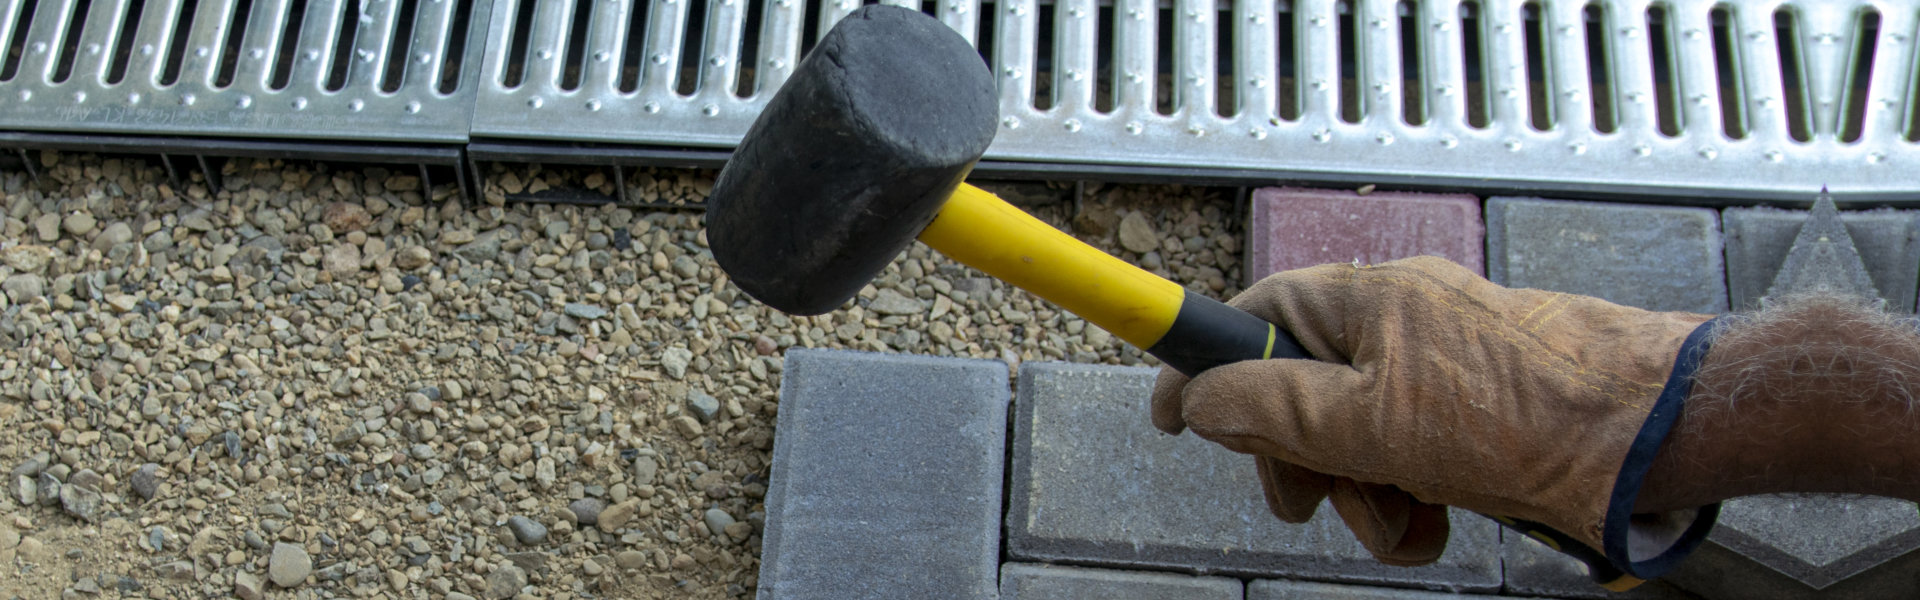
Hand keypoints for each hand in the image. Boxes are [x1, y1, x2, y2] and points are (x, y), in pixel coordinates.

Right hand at [1150, 257, 1709, 560]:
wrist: (1652, 437)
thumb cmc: (1532, 411)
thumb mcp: (1372, 419)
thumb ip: (1274, 407)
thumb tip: (1203, 398)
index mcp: (1366, 302)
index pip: (1254, 316)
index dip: (1207, 363)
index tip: (1171, 408)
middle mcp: (1399, 329)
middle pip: (1299, 391)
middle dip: (1299, 459)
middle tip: (1307, 498)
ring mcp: (1440, 374)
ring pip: (1356, 438)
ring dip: (1362, 494)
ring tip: (1399, 520)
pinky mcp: (1478, 419)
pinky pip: (1411, 461)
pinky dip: (1411, 502)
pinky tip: (1435, 524)